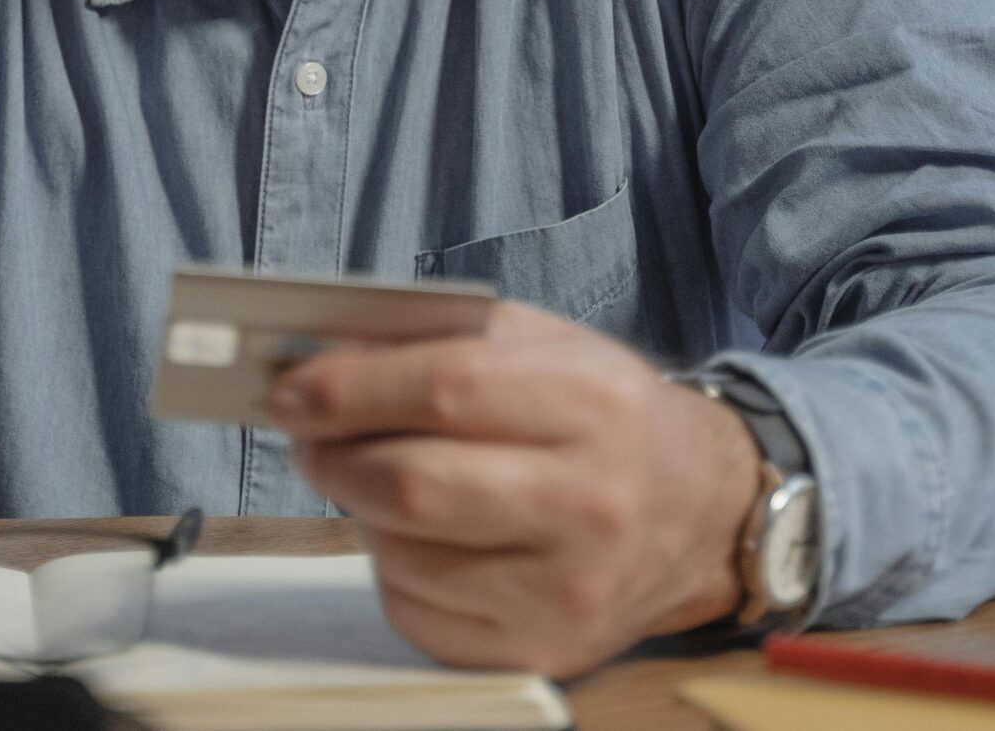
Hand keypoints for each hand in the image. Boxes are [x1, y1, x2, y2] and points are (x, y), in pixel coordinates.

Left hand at [269, 301, 760, 676]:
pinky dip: (394, 570)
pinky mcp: (546, 652)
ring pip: (402, 555)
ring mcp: (569, 591)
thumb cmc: (609, 417)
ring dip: (360, 513)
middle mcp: (591, 505)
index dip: (349, 388)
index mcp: (595, 406)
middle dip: (334, 456)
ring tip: (374, 480)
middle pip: (413, 485)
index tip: (290, 387)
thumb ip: (444, 341)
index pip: (445, 389)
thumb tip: (323, 358)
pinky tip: (422, 539)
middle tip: (309, 437)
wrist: (704, 512)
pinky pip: (417, 614)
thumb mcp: (549, 348)